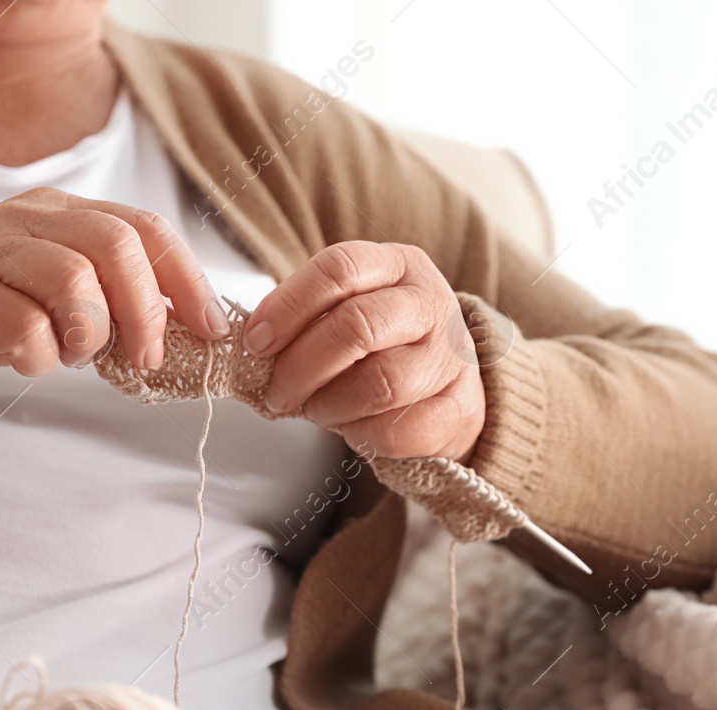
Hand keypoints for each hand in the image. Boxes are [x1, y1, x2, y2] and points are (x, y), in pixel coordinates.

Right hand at [0, 187, 230, 391]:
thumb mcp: (61, 297)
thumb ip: (114, 299)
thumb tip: (182, 330)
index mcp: (65, 212)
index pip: (145, 228)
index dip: (187, 280)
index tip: (209, 328)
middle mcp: (31, 218)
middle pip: (116, 246)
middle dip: (144, 311)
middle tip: (143, 358)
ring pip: (73, 281)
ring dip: (89, 334)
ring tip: (73, 356)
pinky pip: (25, 327)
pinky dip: (41, 358)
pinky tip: (29, 362)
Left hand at [246, 241, 484, 461]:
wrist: (450, 390)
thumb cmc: (385, 347)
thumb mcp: (350, 312)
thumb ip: (309, 318)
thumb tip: (256, 344)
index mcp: (398, 266)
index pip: (339, 268)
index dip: (288, 306)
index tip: (255, 342)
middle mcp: (431, 303)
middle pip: (356, 325)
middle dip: (302, 366)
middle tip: (278, 392)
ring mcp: (452, 357)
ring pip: (379, 383)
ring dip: (331, 405)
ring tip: (317, 411)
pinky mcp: (462, 408)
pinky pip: (399, 429)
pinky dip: (362, 436)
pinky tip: (354, 430)